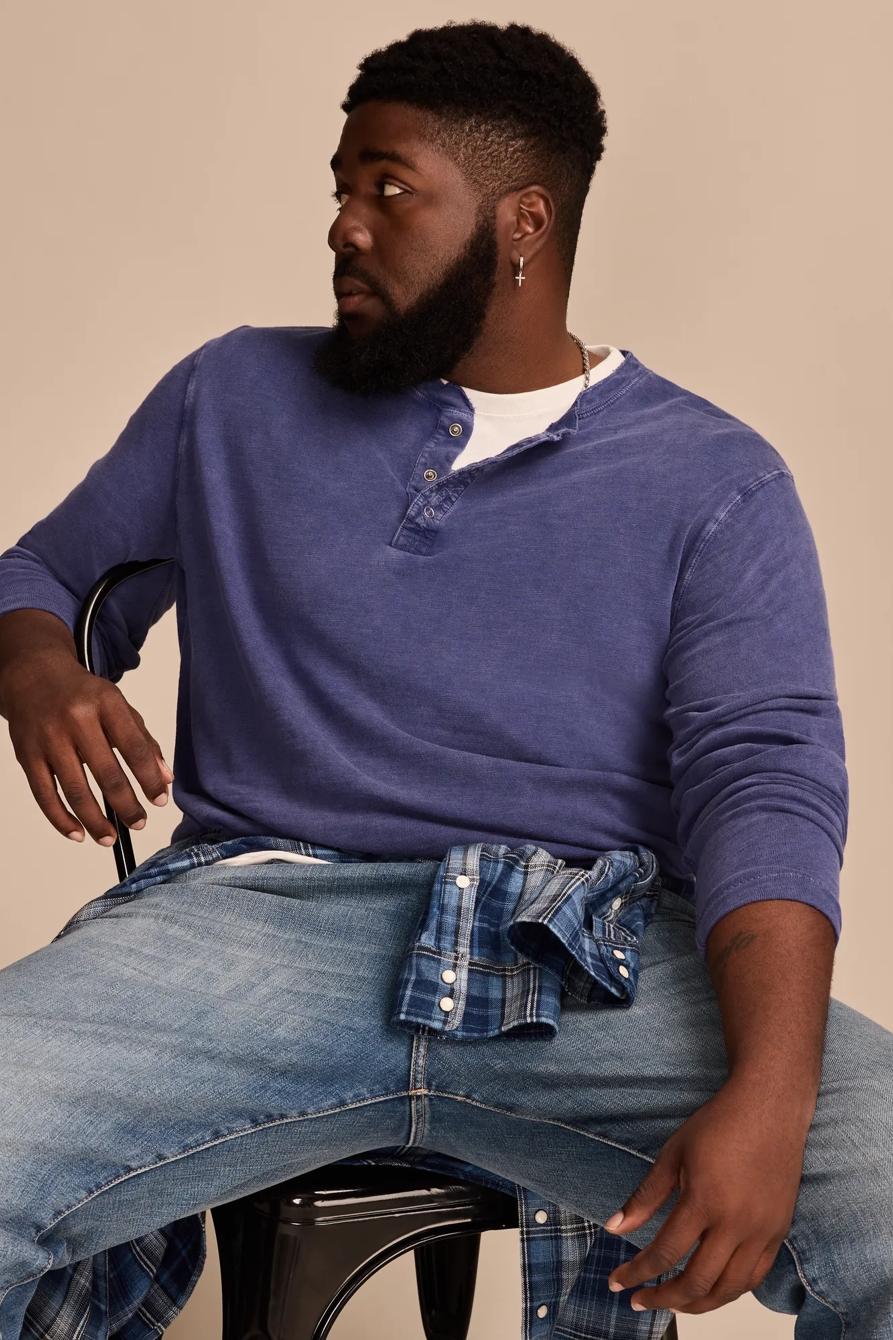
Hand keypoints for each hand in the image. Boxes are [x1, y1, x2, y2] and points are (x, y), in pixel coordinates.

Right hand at [1, 611, 171, 844]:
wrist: (33, 675)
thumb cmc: (81, 694)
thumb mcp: (118, 705)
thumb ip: (143, 740)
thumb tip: (165, 778)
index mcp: (106, 703)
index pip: (134, 748)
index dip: (149, 779)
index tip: (160, 801)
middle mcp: (76, 719)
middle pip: (107, 773)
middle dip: (126, 805)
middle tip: (138, 823)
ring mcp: (49, 738)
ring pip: (75, 790)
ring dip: (95, 821)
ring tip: (110, 838)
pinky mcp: (27, 755)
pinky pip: (45, 795)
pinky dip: (61, 819)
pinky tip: (77, 833)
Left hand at [604, 1076, 807, 1314]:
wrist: (769, 1108)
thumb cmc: (718, 1125)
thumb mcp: (673, 1154)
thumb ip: (645, 1196)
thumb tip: (614, 1228)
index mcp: (705, 1201)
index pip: (665, 1253)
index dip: (637, 1273)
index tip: (618, 1282)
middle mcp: (736, 1223)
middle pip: (697, 1282)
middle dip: (663, 1299)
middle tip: (641, 1300)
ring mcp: (762, 1231)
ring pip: (729, 1289)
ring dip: (698, 1304)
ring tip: (673, 1303)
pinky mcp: (779, 1231)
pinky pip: (755, 1277)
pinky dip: (730, 1290)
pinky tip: (711, 1289)